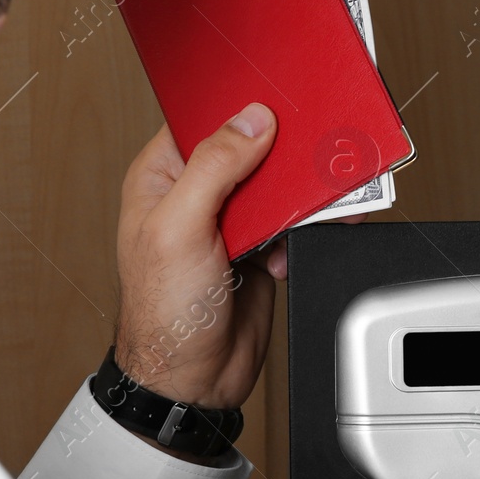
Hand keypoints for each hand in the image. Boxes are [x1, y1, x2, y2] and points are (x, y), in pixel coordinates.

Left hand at [113, 105, 366, 410]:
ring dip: (300, 195)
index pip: (203, 122)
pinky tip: (289, 249)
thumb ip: (214, 167)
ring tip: (317, 198)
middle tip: (311, 148)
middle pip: (252, 151)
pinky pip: (294, 224)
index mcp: (161, 177)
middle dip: (283, 153)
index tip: (275, 98)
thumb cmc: (162, 312)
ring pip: (278, 187)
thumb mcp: (179, 227)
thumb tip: (250, 121)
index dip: (238, 108)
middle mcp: (197, 195)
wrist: (193, 380)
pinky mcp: (260, 249)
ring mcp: (230, 224)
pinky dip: (304, 231)